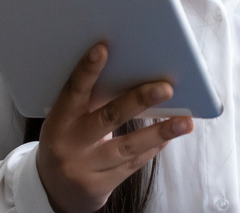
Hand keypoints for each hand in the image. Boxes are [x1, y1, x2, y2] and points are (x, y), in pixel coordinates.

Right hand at [35, 43, 193, 212]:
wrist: (54, 191)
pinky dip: (153, 148)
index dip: (87, 70)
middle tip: (166, 88)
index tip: (103, 49)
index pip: (73, 91)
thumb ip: (88, 101)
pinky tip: (169, 137)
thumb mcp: (66, 121)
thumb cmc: (67, 141)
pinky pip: (133, 164)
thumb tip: (130, 73)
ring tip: (184, 122)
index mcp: (58, 121)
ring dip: (160, 132)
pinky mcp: (101, 186)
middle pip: (108, 118)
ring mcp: (85, 168)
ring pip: (128, 146)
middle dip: (139, 100)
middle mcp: (70, 144)